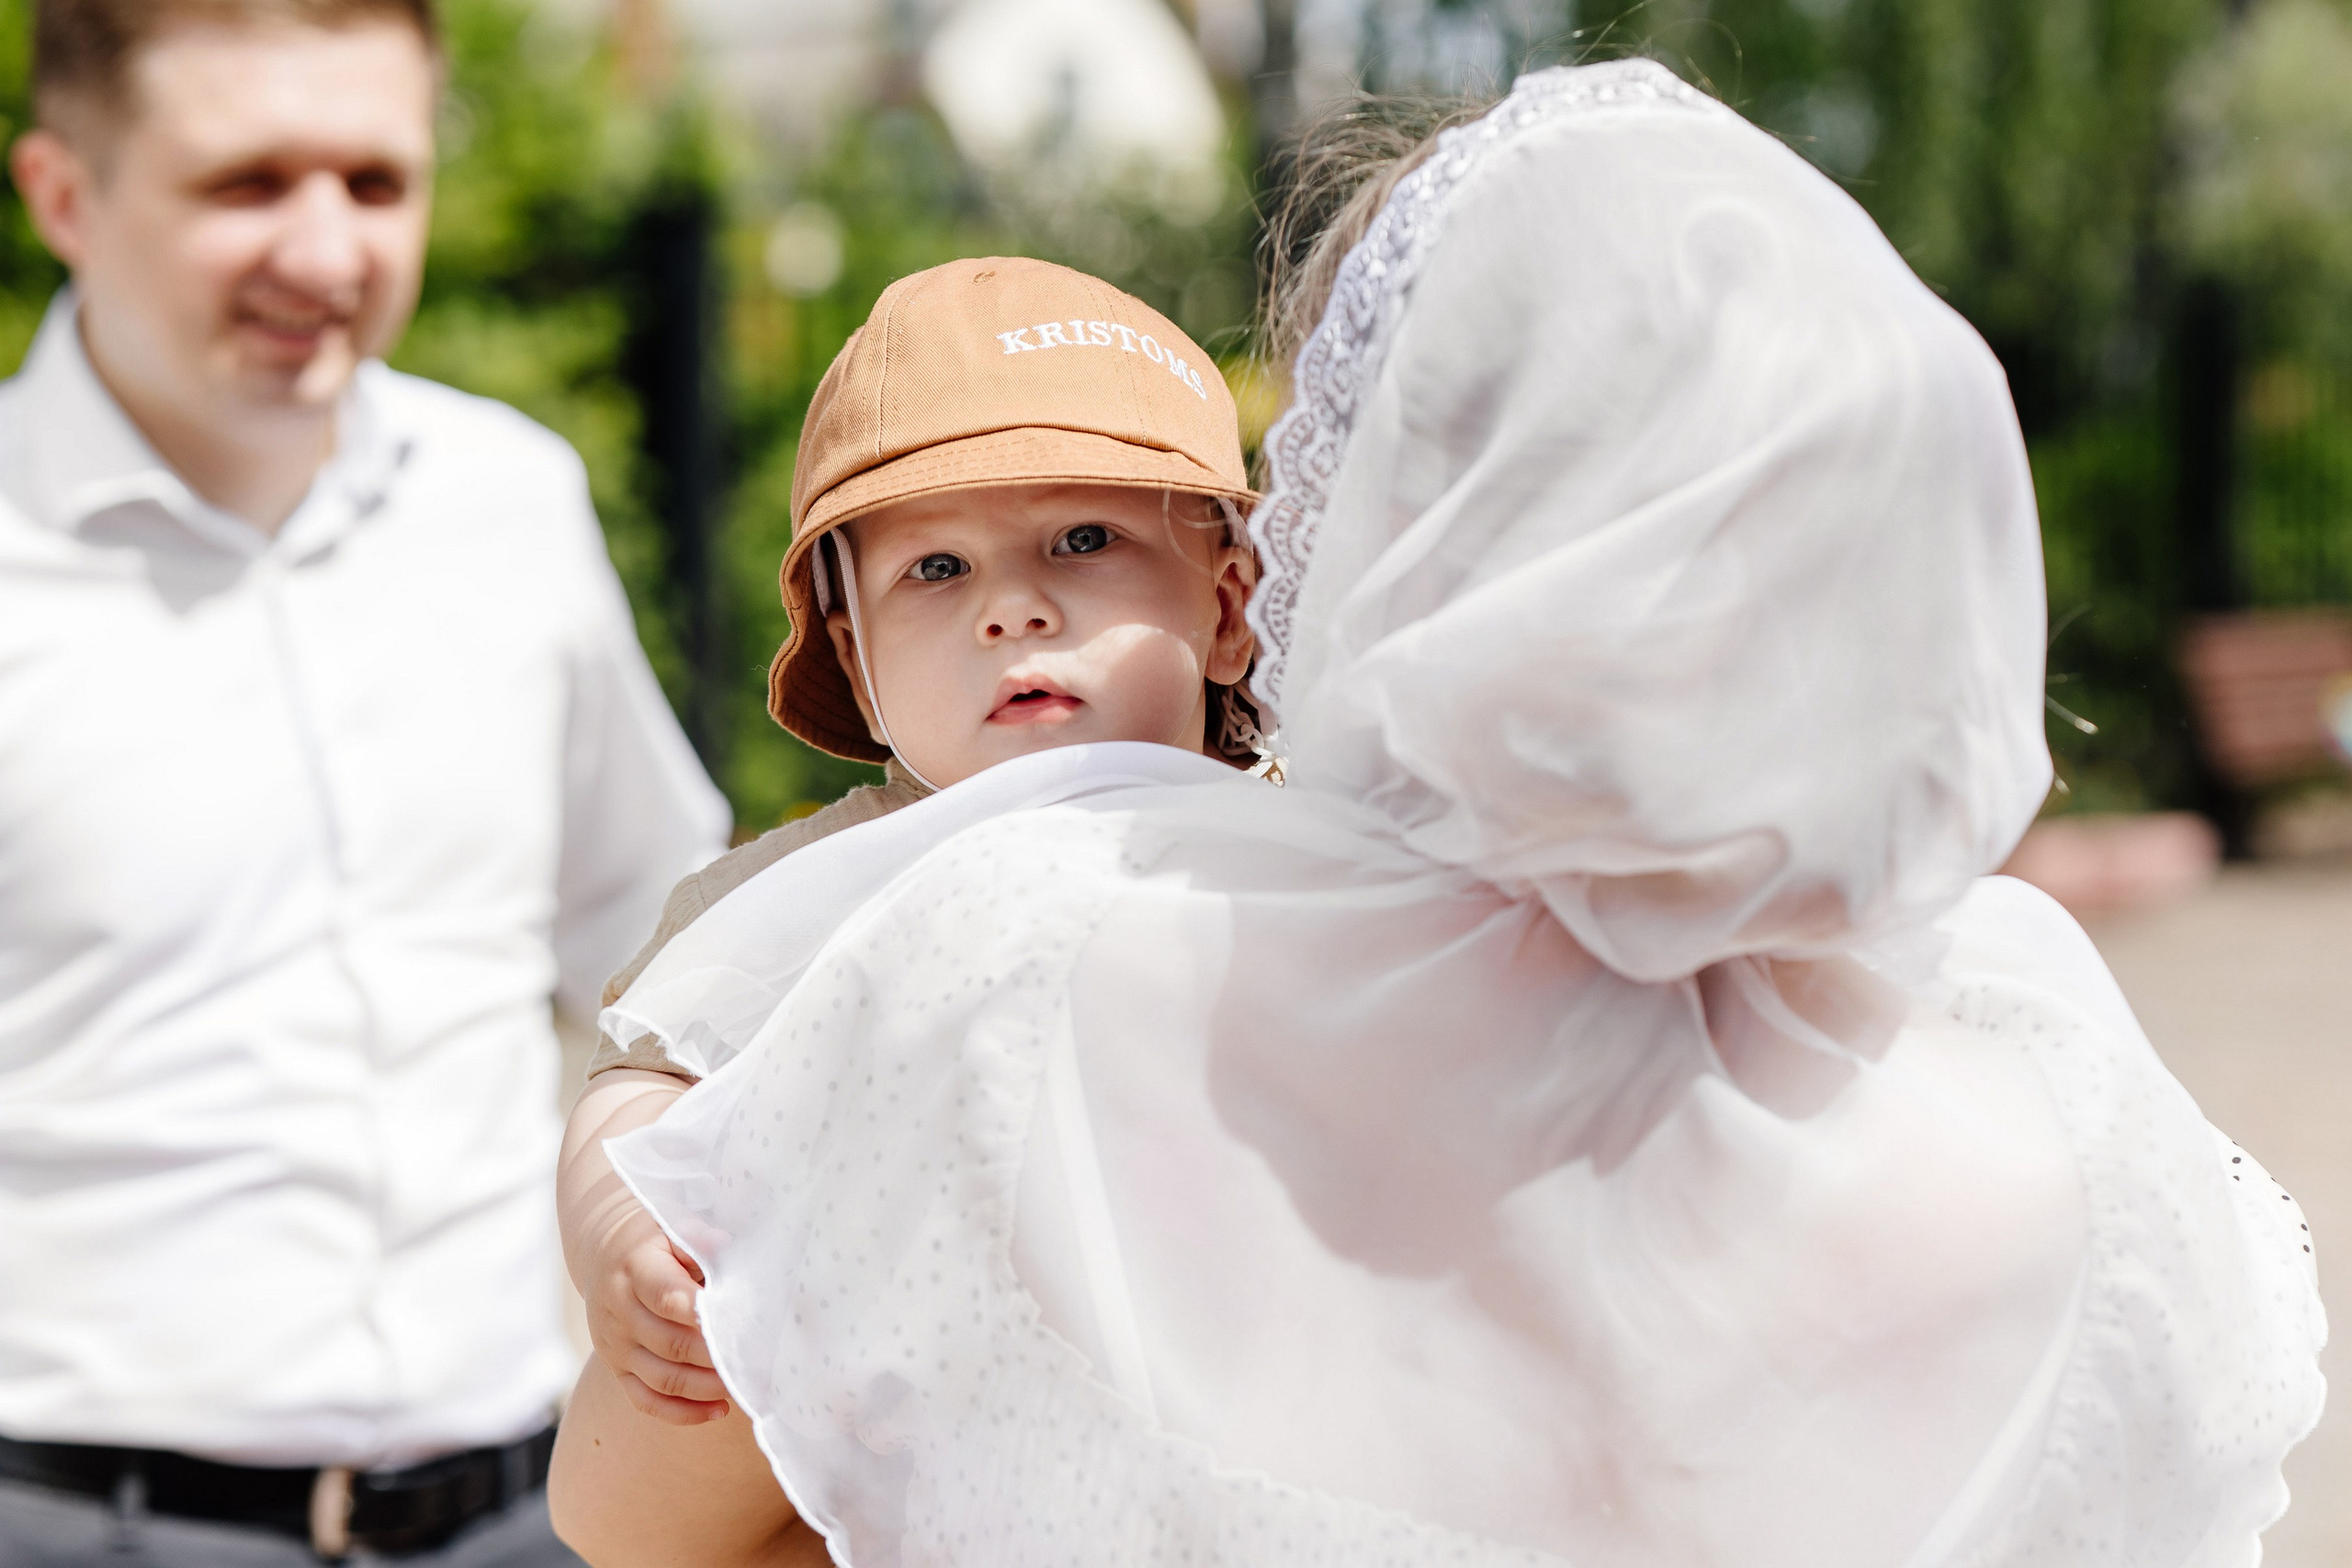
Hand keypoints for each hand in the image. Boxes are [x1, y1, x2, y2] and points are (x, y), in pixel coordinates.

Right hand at [588, 1204, 731, 1424]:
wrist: (603, 1253)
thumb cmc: (653, 1239)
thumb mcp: (671, 1227)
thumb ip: (697, 1239)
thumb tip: (722, 1245)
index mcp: (634, 1270)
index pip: (668, 1298)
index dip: (704, 1315)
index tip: (740, 1323)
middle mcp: (619, 1312)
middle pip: (670, 1344)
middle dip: (715, 1357)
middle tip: (753, 1360)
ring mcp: (616, 1345)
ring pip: (661, 1379)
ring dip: (706, 1388)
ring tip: (741, 1385)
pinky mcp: (617, 1369)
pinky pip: (646, 1402)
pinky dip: (682, 1413)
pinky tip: (718, 1411)